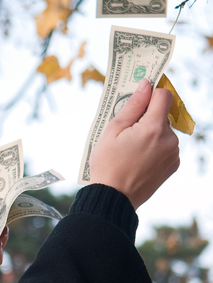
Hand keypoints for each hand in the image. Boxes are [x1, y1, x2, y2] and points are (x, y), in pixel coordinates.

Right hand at [89, 78, 178, 209]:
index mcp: (154, 128)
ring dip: (150, 132)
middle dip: (146, 116)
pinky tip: (138, 157)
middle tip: (126, 130)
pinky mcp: (173, 165)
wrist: (114, 197)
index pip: (164, 95)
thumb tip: (146, 84)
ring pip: (164, 131)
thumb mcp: (113, 130)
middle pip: (162, 114)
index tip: (141, 94)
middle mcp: (170, 140)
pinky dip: (154, 146)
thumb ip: (133, 105)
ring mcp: (173, 154)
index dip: (152, 92)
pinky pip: (166, 146)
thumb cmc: (108, 163)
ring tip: (130, 147)